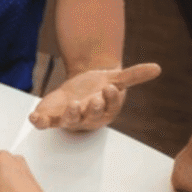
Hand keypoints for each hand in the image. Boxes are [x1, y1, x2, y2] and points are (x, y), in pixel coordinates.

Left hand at [29, 63, 160, 130]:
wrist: (78, 89)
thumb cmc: (98, 88)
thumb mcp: (115, 79)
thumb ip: (134, 75)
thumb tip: (158, 68)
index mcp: (104, 110)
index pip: (109, 107)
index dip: (111, 98)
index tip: (111, 87)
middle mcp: (87, 118)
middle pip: (91, 116)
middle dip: (92, 108)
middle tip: (94, 99)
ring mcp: (67, 118)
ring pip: (69, 120)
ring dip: (71, 114)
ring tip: (73, 104)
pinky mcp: (51, 117)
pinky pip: (44, 123)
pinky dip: (38, 122)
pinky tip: (34, 117)